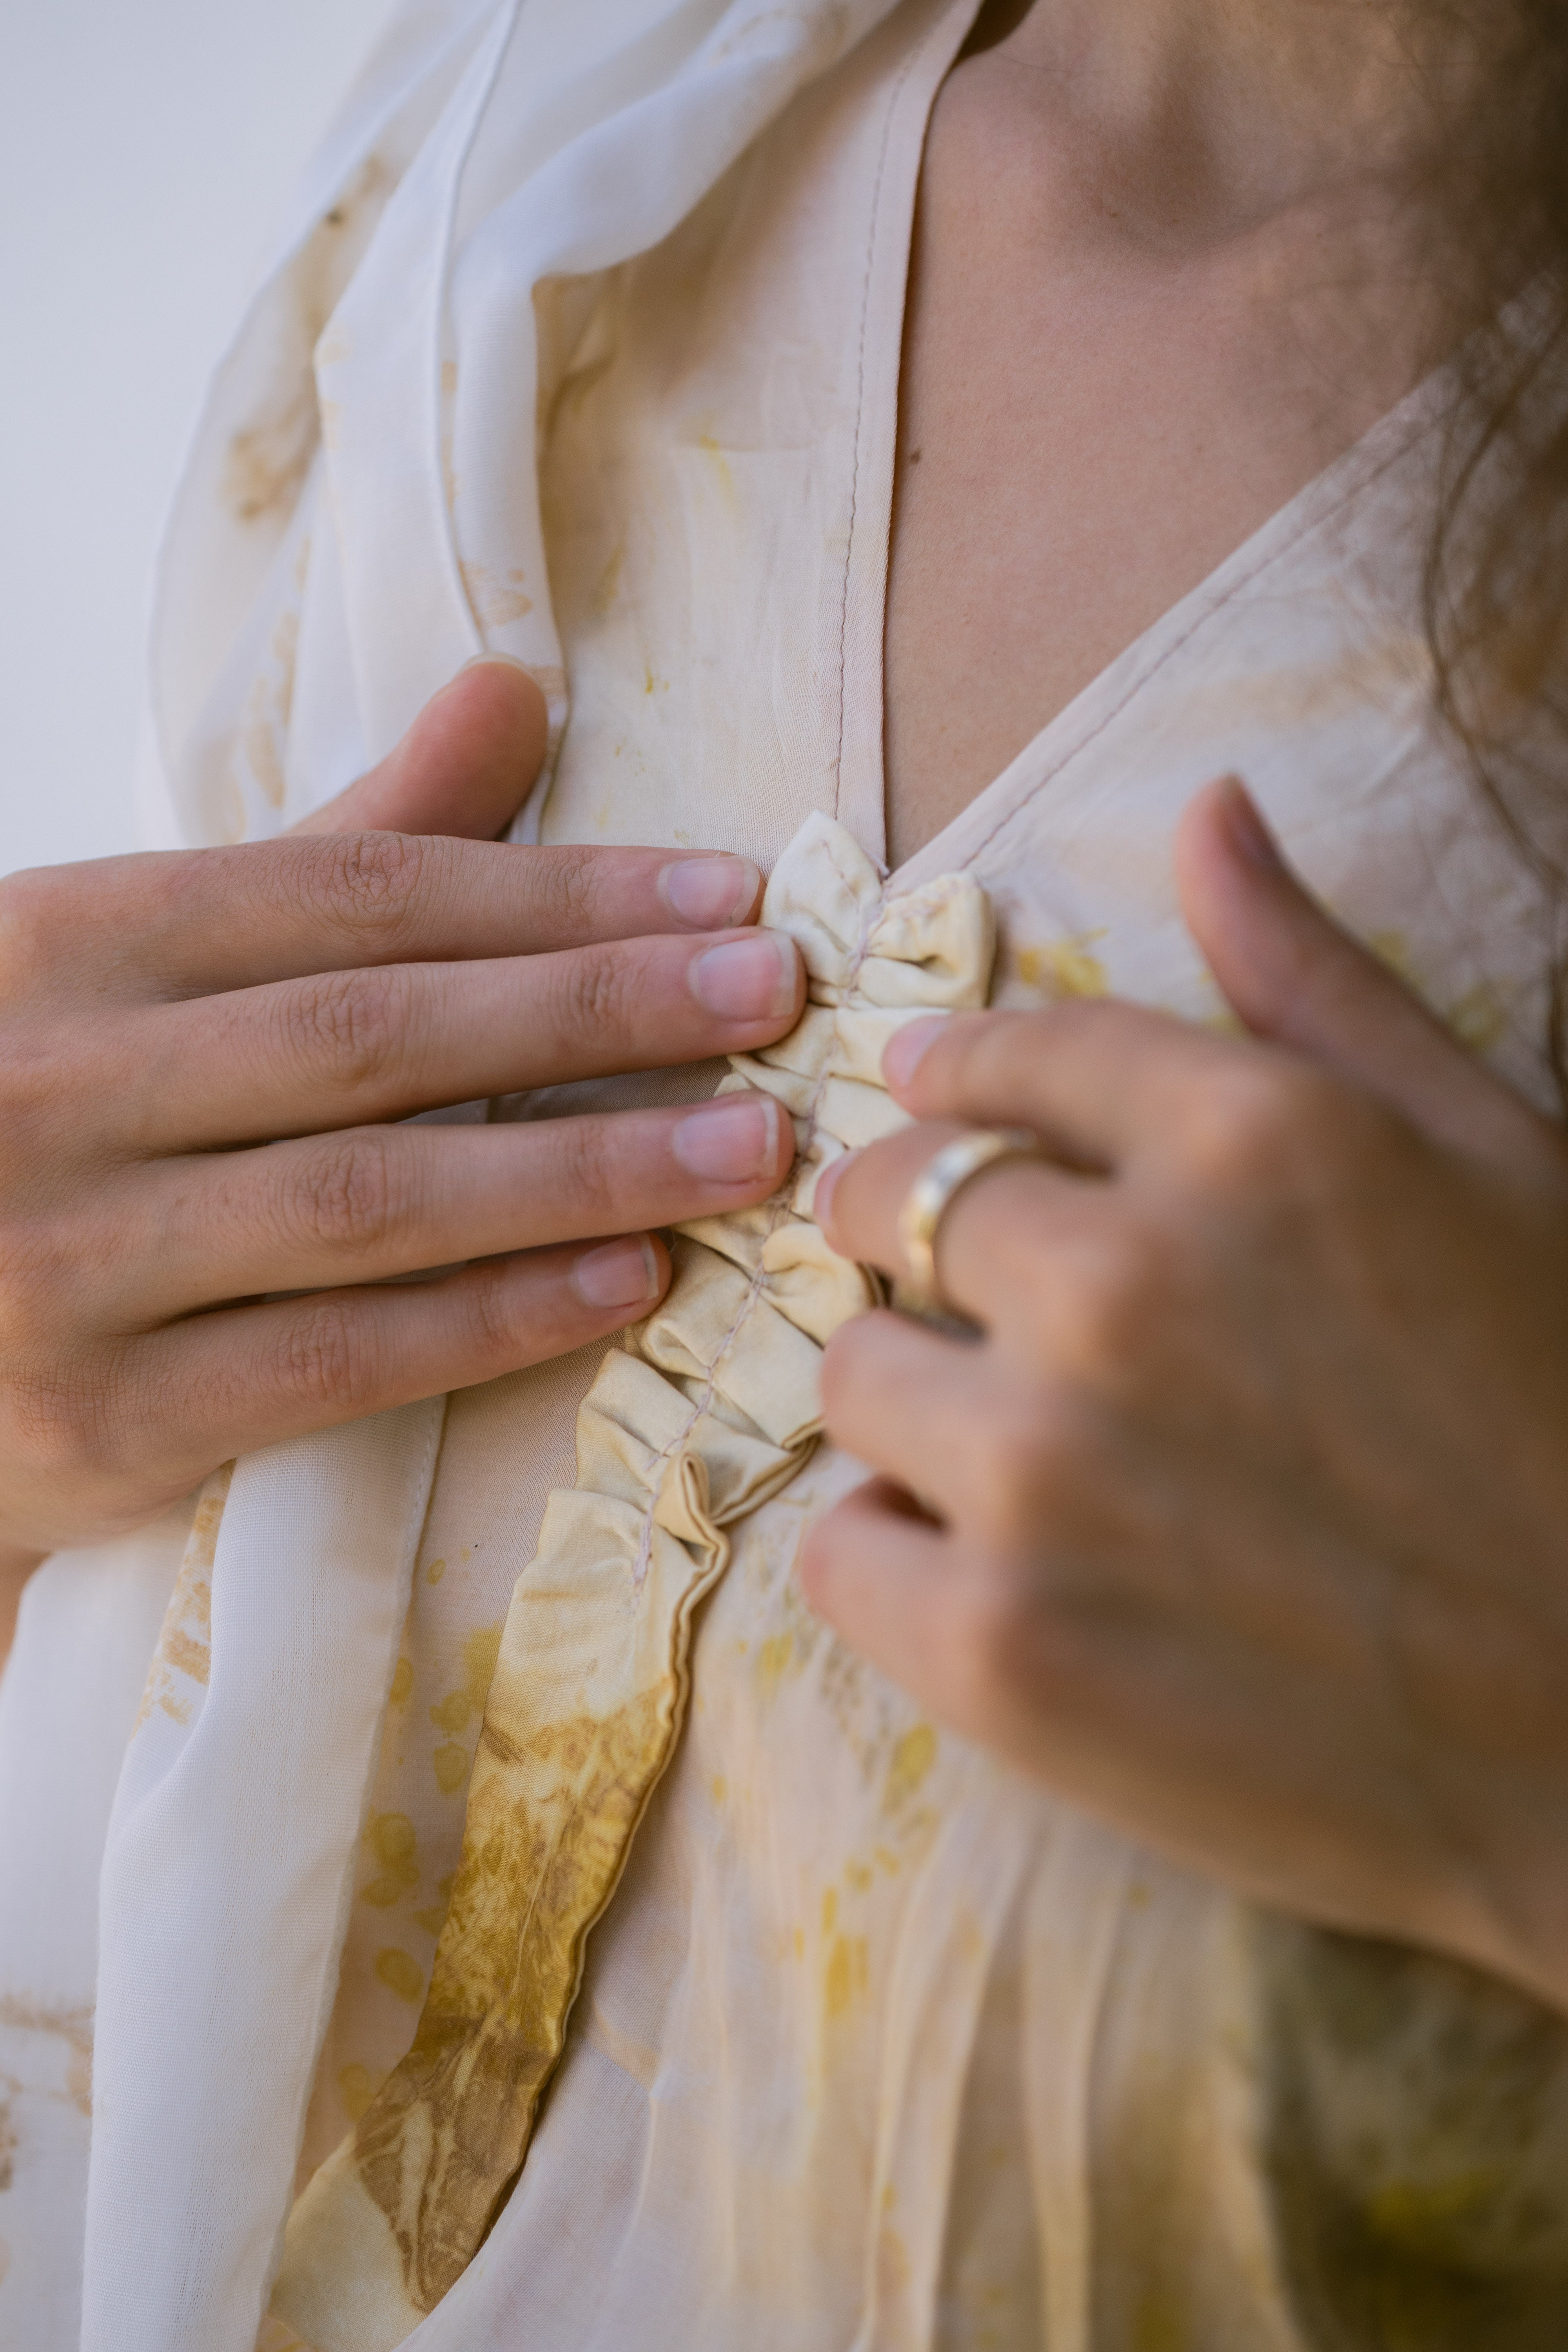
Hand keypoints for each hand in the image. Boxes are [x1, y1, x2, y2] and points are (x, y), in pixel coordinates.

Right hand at [0, 661, 800, 1569]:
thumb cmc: (33, 1107)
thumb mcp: (137, 960)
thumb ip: (329, 845)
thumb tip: (507, 696)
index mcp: (68, 940)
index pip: (355, 894)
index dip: (555, 892)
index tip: (727, 893)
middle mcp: (58, 1086)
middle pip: (376, 1033)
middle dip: (594, 1011)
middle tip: (773, 998)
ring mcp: (68, 1261)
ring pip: (370, 1200)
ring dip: (579, 1170)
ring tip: (746, 1146)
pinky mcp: (98, 1419)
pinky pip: (332, 1361)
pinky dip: (490, 1318)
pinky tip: (630, 1282)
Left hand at [808, 776, 1567, 2010]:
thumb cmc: (1566, 1422)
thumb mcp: (1485, 1162)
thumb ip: (1318, 986)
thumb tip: (1209, 810)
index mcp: (1257, 1142)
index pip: (1013, 1054)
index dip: (960, 1071)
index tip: (933, 1096)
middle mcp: (1126, 1284)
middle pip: (893, 1201)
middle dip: (906, 1225)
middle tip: (949, 1279)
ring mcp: (1048, 1472)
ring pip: (851, 1368)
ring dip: (909, 1393)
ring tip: (1010, 1446)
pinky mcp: (999, 1653)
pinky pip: (840, 1547)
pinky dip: (896, 1552)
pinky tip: (998, 1569)